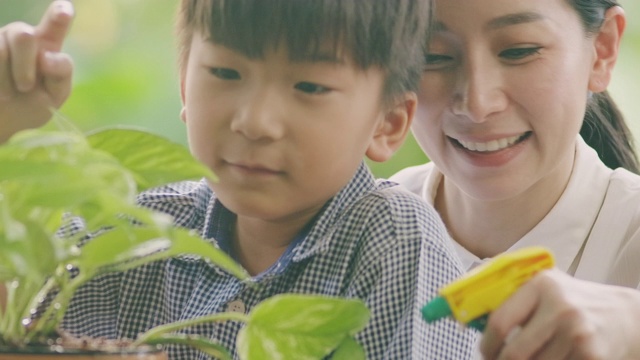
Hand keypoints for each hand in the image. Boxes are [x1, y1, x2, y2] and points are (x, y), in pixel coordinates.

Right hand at [0, 0, 73, 142]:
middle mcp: (21, 36)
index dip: (58, 15)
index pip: (55, 24)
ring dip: (6, 79)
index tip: (64, 11)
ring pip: (0, 50)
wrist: (3, 123)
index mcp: (47, 46)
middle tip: (25, 87)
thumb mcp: (54, 95)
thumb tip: (48, 56)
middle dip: (24, 65)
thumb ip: (60, 75)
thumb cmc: (31, 105)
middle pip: (23, 34)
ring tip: (8, 95)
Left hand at [480, 269, 639, 359]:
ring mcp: (578, 333)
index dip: (486, 344)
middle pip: (514, 353)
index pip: (500, 322)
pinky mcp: (592, 356)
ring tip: (530, 358)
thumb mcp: (545, 287)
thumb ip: (510, 295)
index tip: (484, 351)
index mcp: (542, 285)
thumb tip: (468, 314)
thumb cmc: (573, 302)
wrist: (626, 316)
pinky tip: (553, 359)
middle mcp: (561, 307)